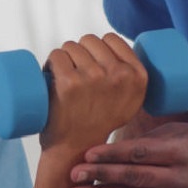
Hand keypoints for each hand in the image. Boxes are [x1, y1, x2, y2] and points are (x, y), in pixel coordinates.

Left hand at [40, 34, 147, 150]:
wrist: (77, 148)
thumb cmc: (100, 123)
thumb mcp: (131, 101)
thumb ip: (133, 78)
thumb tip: (122, 53)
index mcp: (137, 76)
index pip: (112, 39)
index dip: (98, 46)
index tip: (91, 61)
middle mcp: (119, 74)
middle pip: (90, 40)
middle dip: (80, 51)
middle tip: (75, 72)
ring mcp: (94, 77)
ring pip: (71, 46)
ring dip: (64, 57)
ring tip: (64, 76)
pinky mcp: (70, 82)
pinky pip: (57, 55)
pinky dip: (51, 62)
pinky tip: (51, 74)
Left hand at [67, 122, 187, 187]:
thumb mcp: (177, 131)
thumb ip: (146, 140)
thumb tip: (109, 141)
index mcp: (180, 151)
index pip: (140, 153)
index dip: (112, 154)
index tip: (87, 153)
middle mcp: (178, 177)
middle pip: (134, 177)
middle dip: (101, 176)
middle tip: (74, 174)